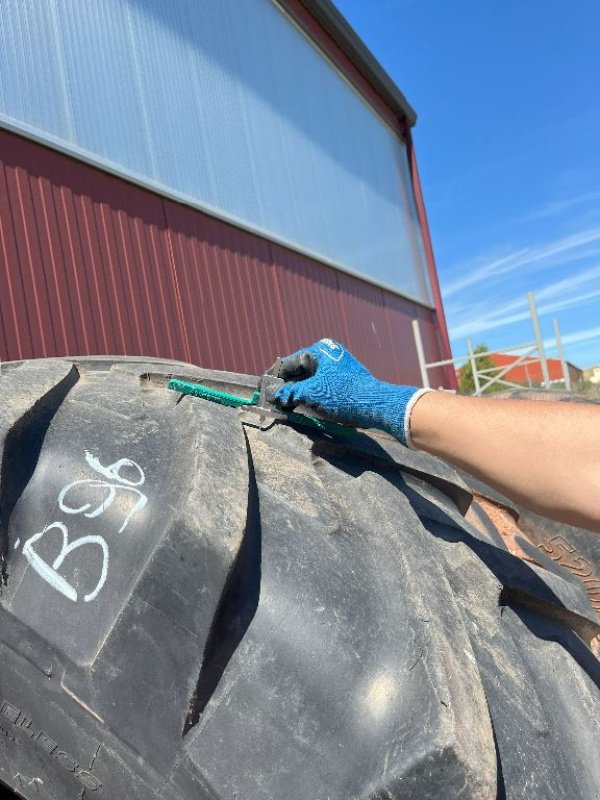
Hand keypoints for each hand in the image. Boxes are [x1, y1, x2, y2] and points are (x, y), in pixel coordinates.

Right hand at [268, 339, 430, 446]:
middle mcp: (327, 354)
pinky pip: (320, 385)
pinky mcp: (343, 379)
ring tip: (284, 405)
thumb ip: (289, 392)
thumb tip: (271, 394)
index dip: (273, 377)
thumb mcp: (312, 393)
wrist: (377, 405)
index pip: (288, 363)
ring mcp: (337, 366)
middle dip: (285, 386)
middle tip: (272, 400)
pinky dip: (309, 394)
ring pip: (309, 379)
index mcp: (319, 351)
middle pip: (298, 370)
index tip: (261, 389)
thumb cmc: (344, 395)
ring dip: (296, 392)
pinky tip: (302, 405)